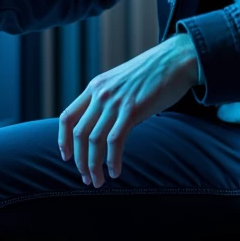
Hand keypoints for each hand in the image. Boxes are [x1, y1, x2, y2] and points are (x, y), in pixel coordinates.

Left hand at [58, 33, 201, 187]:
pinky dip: (112, 161)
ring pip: (94, 141)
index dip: (63, 140)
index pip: (67, 117)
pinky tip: (116, 172)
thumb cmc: (153, 74)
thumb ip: (110, 101)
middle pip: (79, 134)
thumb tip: (105, 126)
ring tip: (99, 181)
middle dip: (80, 161)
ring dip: (94, 166)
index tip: (67, 157)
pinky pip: (115, 141)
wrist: (176, 59)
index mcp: (95, 86)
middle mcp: (101, 94)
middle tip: (87, 178)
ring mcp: (116, 101)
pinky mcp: (132, 110)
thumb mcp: (122, 83)